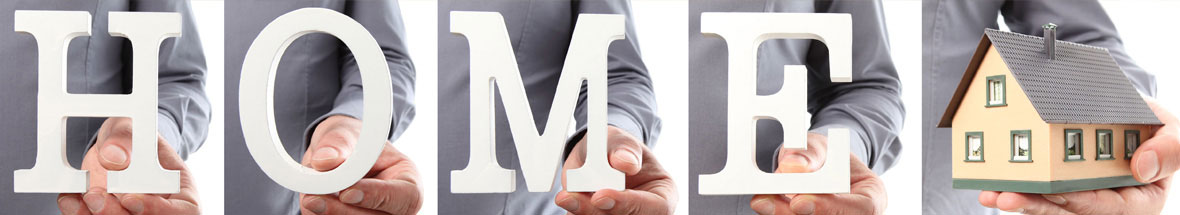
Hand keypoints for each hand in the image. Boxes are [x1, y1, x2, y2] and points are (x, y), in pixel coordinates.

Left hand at [57, 117, 199, 214]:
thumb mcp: (131, 127)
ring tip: (80, 196)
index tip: (130, 199)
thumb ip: (124, 138)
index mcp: (181, 193)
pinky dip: (78, 212)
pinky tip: (70, 199)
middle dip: (116, 213)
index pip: (183, 211)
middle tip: (96, 197)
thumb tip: (114, 158)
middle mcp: (159, 210)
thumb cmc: (133, 138)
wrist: (114, 149)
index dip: (157, 209)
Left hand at [298, 115, 421, 214]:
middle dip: (340, 210)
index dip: (374, 196)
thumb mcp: (348, 133)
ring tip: (309, 194)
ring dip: (327, 213)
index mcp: (409, 183)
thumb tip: (324, 161)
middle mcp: (396, 209)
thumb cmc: (355, 144)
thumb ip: (338, 145)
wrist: (340, 157)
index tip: (346, 192)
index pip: (402, 197)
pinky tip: (311, 204)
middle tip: (312, 198)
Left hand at [555, 126, 676, 214]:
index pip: (654, 207)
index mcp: (662, 195)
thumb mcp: (620, 139)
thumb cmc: (616, 149)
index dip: (627, 203)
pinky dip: (576, 211)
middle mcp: (644, 212)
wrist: (599, 157)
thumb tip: (625, 163)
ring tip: (567, 196)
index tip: (601, 195)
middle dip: (596, 211)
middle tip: (570, 198)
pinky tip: (569, 201)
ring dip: (583, 211)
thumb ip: (624, 149)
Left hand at [749, 132, 886, 214]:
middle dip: (794, 214)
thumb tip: (792, 165)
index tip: (798, 201)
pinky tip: (765, 204)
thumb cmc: (828, 156)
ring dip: (782, 213)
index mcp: (872, 196)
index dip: (829, 207)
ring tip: (762, 200)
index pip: (859, 208)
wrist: (822, 166)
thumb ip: (808, 153)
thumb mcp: (820, 145)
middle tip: (765, 203)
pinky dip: (780, 213)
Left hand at [978, 98, 1178, 213]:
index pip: (1104, 205)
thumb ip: (1169, 149)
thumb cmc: (1157, 129)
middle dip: (1036, 205)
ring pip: (1049, 207)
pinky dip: (1017, 189)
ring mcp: (1083, 200)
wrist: (1137, 118)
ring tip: (991, 195)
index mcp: (1139, 201)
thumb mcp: (1174, 132)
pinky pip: (1040, 195)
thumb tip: (1141, 168)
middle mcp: (1107, 205)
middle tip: (1005, 198)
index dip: (1075, 200)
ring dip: (1019, 200)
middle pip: (1068, 211)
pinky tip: (991, 188)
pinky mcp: (1063, 192)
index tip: (1049, 193)